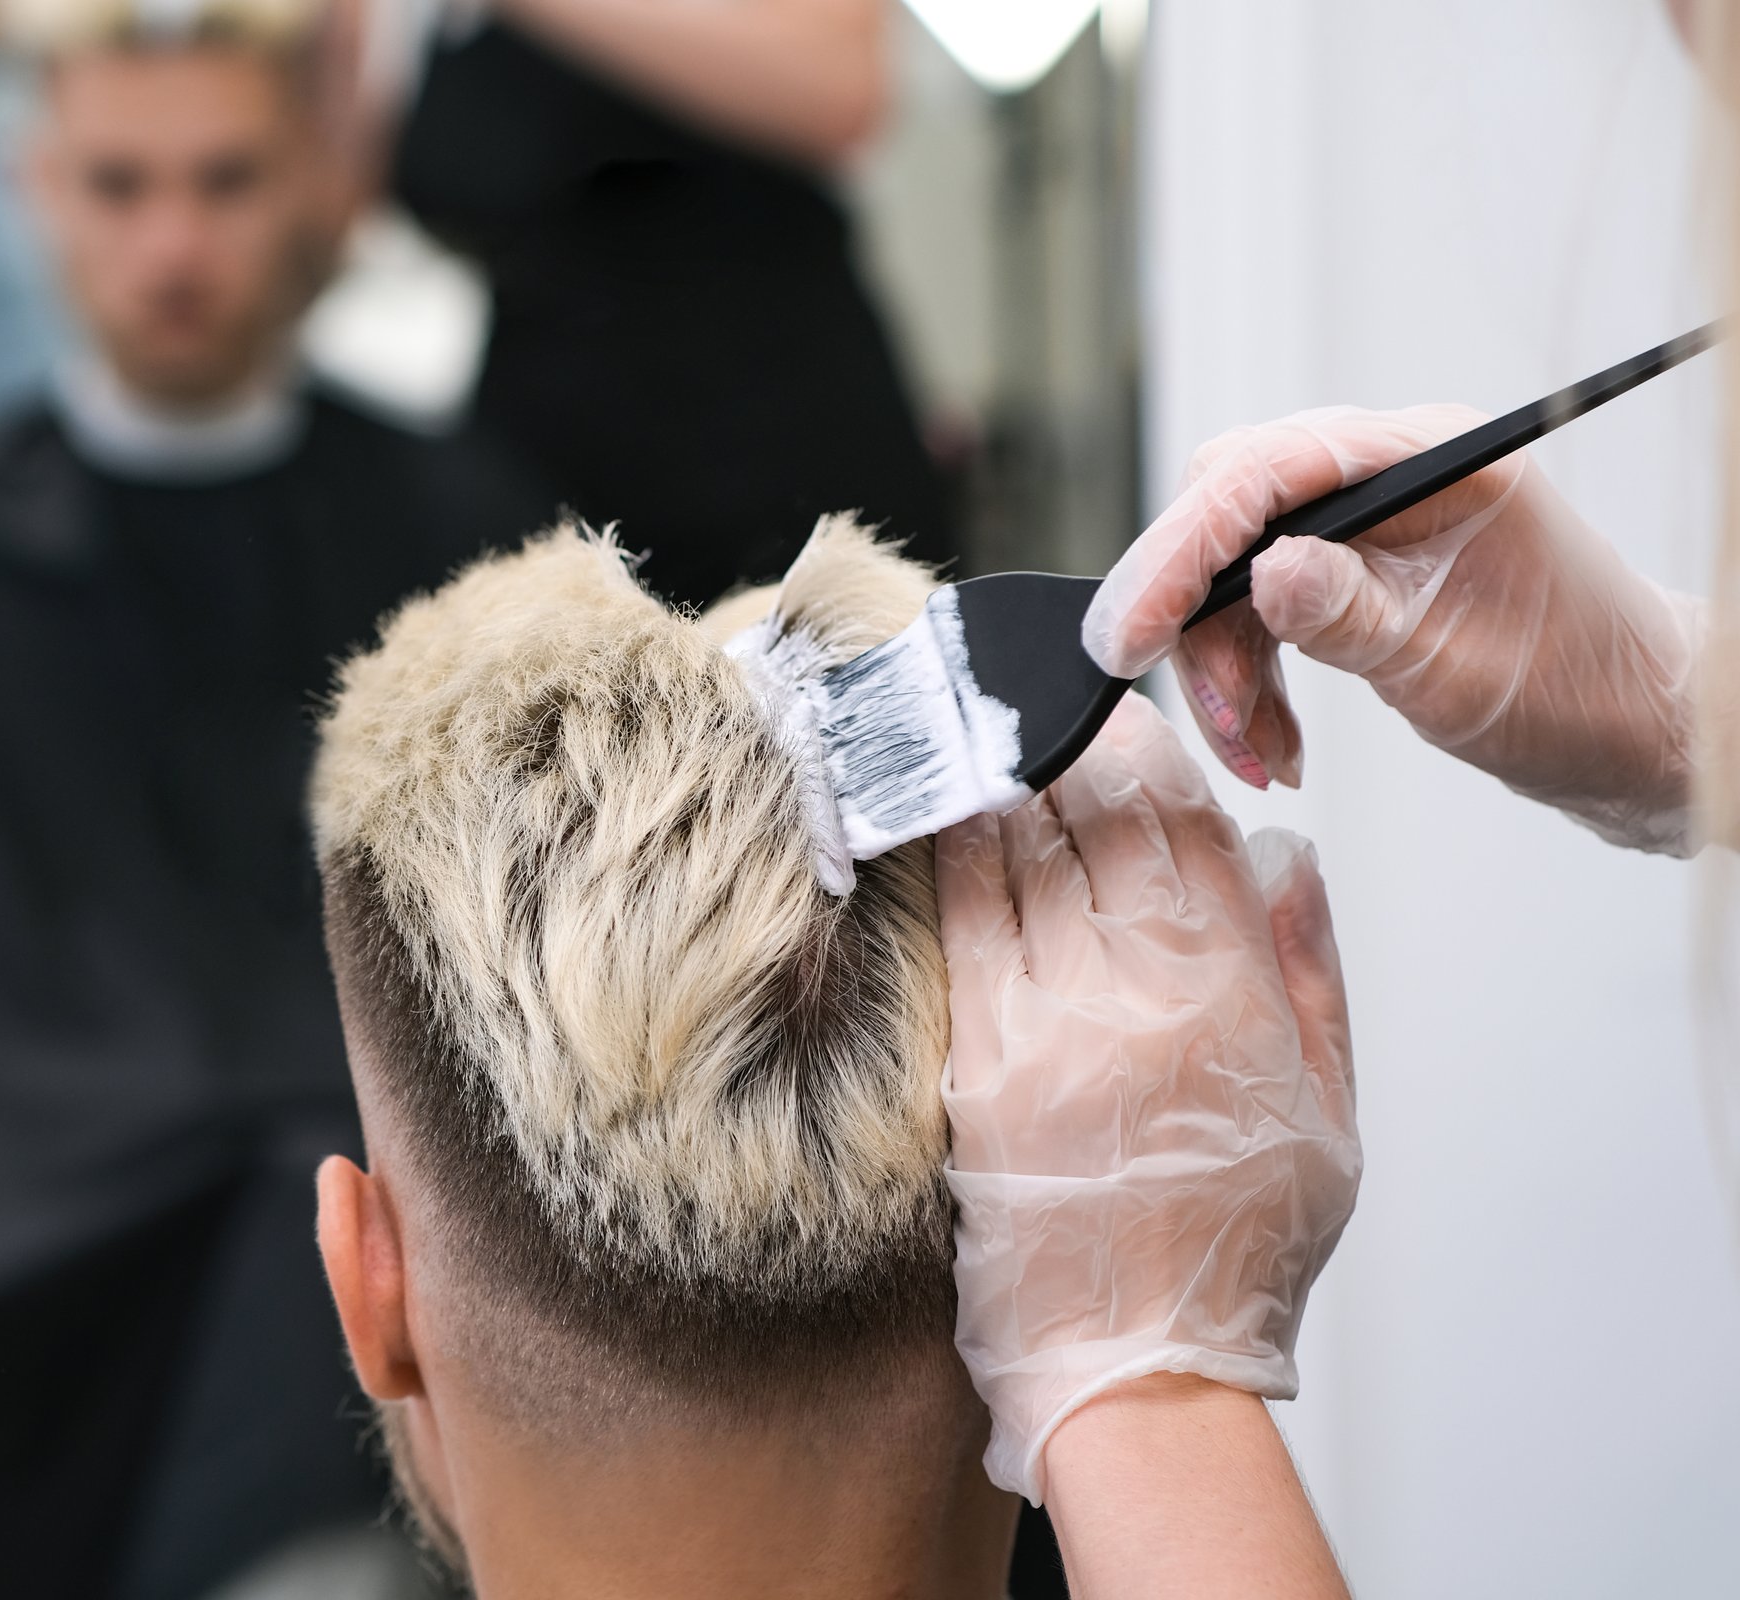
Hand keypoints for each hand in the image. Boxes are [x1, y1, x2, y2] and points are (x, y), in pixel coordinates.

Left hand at [936, 693, 1360, 1504]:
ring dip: (1004, 793)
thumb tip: (1285, 857)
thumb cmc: (1238, 1252)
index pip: (1182, 831)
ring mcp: (1042, 1024)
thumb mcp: (1326, 1110)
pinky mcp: (973, 1060)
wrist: (1137, 1362)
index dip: (1148, 760)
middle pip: (1091, 829)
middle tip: (1046, 716)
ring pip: (1016, 862)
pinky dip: (951, 861)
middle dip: (1070, 759)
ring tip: (989, 743)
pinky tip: (942, 819)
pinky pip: (957, 926)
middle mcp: (1131, 996)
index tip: (1122, 723)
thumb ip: (1307, 972)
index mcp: (1227, 999)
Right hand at [1082, 405, 1704, 853]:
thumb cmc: (1578, 691)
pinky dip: (1250, 681)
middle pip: (1228, 516)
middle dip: (1196, 623)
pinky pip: (1259, 609)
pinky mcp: (1355, 568)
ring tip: (1262, 755)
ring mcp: (1370, 519)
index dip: (1179, 552)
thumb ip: (1349, 615)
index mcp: (1430, 460)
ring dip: (1223, 671)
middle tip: (1211, 715)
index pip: (1264, 474)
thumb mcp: (1453, 667)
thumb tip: (1258, 573)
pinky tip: (1277, 743)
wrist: (1637, 734)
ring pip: (1232, 573)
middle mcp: (1391, 472)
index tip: (1129, 634)